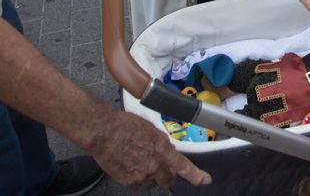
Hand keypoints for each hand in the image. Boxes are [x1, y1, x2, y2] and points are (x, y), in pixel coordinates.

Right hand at [88, 109, 210, 188]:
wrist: (103, 132)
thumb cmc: (125, 125)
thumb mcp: (151, 130)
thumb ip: (162, 144)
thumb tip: (168, 152)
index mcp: (162, 150)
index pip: (184, 167)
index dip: (196, 175)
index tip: (205, 180)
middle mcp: (154, 166)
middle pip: (168, 180)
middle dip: (167, 174)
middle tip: (158, 164)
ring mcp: (141, 176)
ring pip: (152, 182)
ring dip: (150, 174)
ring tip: (137, 159)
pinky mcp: (128, 183)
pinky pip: (138, 184)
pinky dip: (136, 177)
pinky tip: (129, 163)